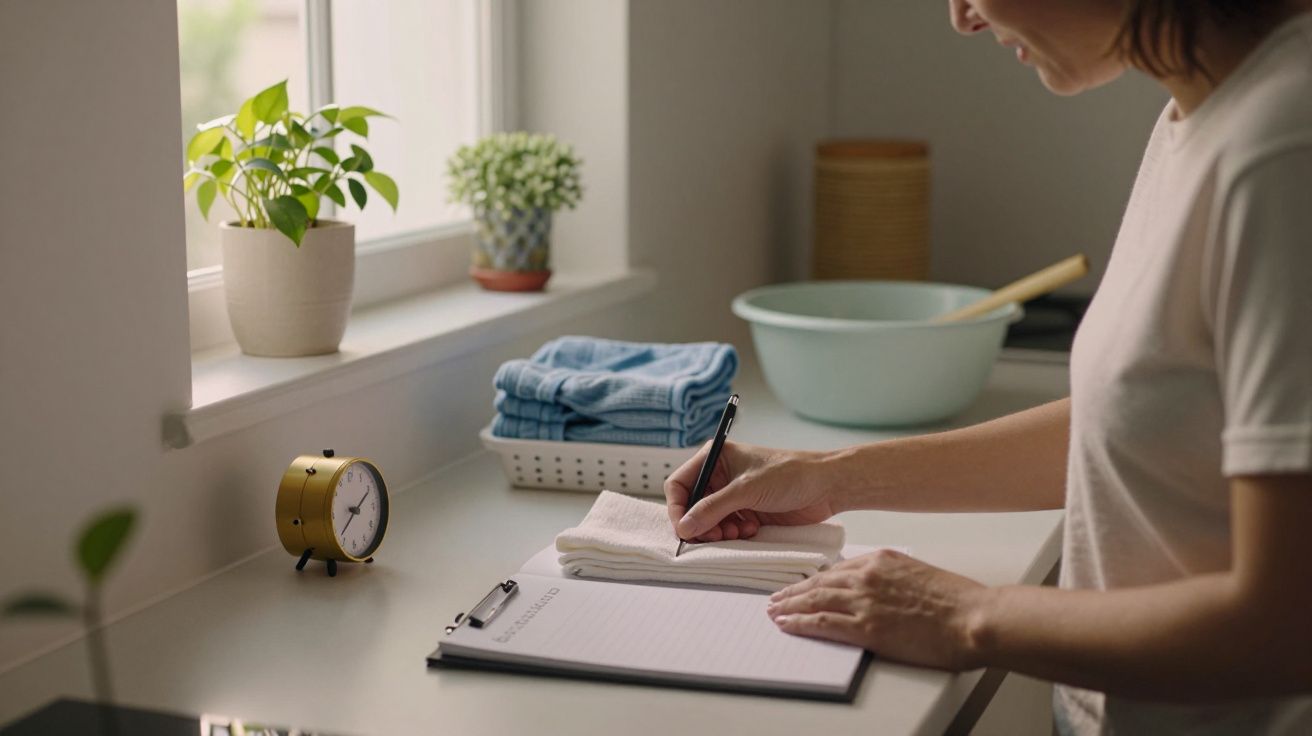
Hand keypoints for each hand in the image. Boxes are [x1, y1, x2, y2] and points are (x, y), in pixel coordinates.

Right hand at [664, 441, 840, 541]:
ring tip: (735, 533)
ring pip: (708, 521)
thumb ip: (713, 508)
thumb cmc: (790, 474)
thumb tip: (685, 526)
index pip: (680, 484)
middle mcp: (720, 476)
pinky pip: (726, 529)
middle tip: (713, 535)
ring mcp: (733, 496)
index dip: (678, 507)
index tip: (684, 528)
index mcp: (715, 458)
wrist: (826, 487)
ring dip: (718, 531)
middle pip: (692, 506)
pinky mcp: (747, 513)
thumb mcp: (746, 489)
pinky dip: (733, 535)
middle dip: (700, 523)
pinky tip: (750, 531)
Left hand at [766, 549, 987, 670]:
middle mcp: (868, 576)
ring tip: (774, 611)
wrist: (973, 619)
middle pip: (820, 582)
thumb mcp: (920, 575)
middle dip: (795, 590)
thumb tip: (879, 592)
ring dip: (790, 606)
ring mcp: (865, 601)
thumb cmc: (957, 602)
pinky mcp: (866, 627)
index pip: (838, 568)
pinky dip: (800, 623)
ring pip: (814, 600)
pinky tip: (787, 625)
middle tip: (777, 597)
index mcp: (882, 559)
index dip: (816, 579)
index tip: (805, 585)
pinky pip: (822, 623)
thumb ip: (893, 579)